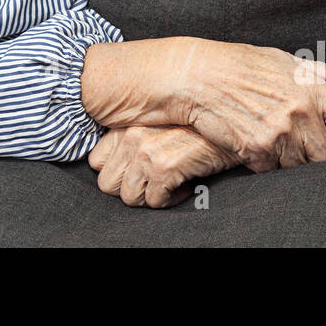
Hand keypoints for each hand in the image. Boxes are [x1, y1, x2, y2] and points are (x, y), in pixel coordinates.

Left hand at [87, 125, 240, 207]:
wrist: (229, 123)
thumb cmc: (194, 128)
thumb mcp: (156, 124)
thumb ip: (132, 138)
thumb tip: (114, 166)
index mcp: (125, 124)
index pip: (96, 162)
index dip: (118, 173)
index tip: (138, 172)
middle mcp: (131, 135)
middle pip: (108, 184)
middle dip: (132, 188)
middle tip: (154, 181)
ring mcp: (146, 150)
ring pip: (129, 197)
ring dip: (151, 196)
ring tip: (170, 183)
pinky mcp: (165, 167)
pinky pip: (155, 202)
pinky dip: (171, 200)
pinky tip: (184, 185)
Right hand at [168, 39, 325, 172]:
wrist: (198, 76)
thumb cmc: (241, 64)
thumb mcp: (284, 60)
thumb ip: (321, 72)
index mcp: (311, 88)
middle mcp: (299, 111)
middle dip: (314, 153)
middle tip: (297, 143)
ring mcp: (278, 132)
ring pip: (299, 166)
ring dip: (288, 160)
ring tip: (272, 140)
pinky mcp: (256, 149)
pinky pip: (272, 170)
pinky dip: (265, 163)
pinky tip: (254, 144)